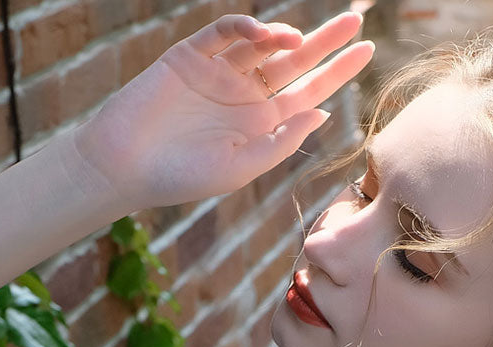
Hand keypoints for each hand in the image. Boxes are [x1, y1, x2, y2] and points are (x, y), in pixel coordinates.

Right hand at [72, 12, 373, 211]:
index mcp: (261, 125)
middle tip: (356, 21)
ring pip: (262, 44)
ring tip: (298, 42)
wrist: (126, 166)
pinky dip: (247, 29)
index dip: (338, 72)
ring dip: (285, 37)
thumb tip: (322, 111)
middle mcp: (244, 96)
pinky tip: (265, 37)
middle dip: (326, 42)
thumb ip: (282, 141)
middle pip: (295, 63)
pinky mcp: (192, 55)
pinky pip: (225, 32)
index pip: (309, 93)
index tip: (367, 51)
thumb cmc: (183, 178)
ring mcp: (219, 73)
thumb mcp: (242, 167)